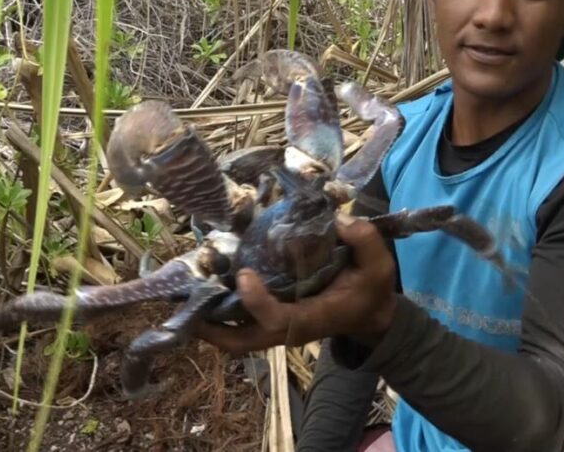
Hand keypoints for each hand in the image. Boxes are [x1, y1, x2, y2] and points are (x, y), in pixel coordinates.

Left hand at [193, 212, 397, 354]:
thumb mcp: (379, 266)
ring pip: (237, 336)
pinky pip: (240, 322)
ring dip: (209, 321)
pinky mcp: (274, 317)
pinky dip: (219, 310)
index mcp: (314, 319)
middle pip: (244, 342)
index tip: (244, 274)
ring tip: (184, 295)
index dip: (257, 303)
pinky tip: (203, 284)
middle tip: (186, 307)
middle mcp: (290, 327)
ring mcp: (279, 326)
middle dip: (213, 330)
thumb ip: (365, 241)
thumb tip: (339, 220)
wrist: (371, 314)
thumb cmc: (371, 291)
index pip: (278, 321)